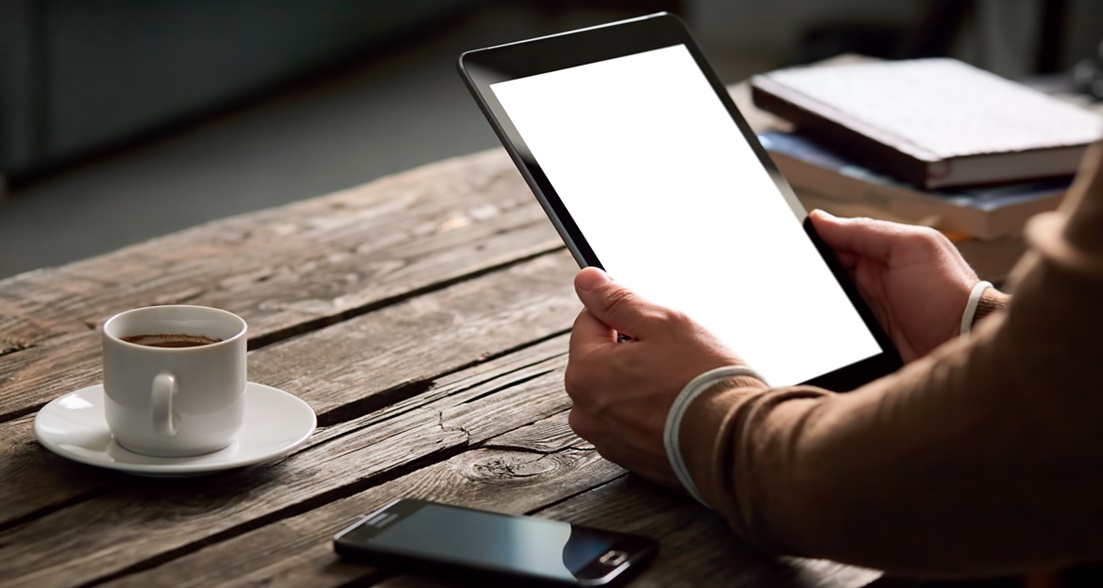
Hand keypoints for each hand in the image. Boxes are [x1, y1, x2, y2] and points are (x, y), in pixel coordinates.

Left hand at [565, 267, 745, 488]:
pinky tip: (679, 410)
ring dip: (638, 383)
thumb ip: (617, 300)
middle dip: (629, 351)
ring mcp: (607, 440)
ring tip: (677, 384)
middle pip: (599, 360)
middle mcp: (585, 411)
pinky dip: (649, 413)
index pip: (588, 321)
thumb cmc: (701, 380)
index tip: (651, 323)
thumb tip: (585, 281)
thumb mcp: (662, 323)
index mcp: (584, 373)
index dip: (622, 314)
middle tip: (672, 355)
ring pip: (615, 392)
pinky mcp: (630, 459)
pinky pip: (632, 423)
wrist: (736, 443)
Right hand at [810, 210, 978, 362]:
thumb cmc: (948, 295)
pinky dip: (823, 328)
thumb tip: (820, 219)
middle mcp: (872, 278)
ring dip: (815, 303)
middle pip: (825, 272)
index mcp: (883, 250)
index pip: (834, 239)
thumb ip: (865, 231)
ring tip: (804, 306)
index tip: (792, 245)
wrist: (964, 346)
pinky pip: (833, 329)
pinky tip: (814, 328)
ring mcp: (867, 309)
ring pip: (825, 301)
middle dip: (810, 275)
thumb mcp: (909, 249)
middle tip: (796, 281)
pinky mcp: (864, 338)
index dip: (812, 241)